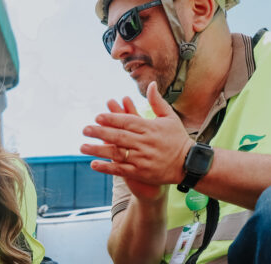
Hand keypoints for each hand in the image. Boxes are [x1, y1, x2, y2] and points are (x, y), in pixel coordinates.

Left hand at [80, 82, 190, 199]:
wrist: (188, 164)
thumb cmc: (177, 138)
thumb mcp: (170, 117)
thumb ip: (157, 102)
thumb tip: (151, 84)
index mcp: (150, 128)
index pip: (128, 121)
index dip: (112, 118)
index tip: (97, 116)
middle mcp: (145, 143)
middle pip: (119, 136)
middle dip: (100, 132)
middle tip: (84, 129)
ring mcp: (142, 158)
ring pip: (117, 153)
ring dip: (98, 150)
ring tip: (82, 147)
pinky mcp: (141, 172)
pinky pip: (121, 170)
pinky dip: (107, 167)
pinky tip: (93, 164)